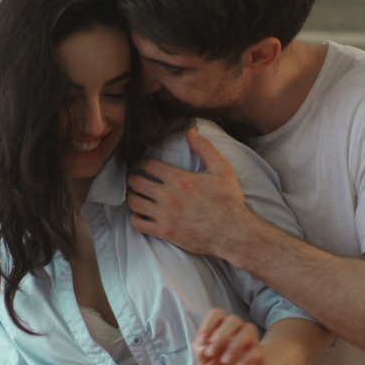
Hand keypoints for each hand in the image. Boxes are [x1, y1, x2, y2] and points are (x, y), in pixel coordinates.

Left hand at [126, 127, 254, 255]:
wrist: (233, 234)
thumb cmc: (229, 201)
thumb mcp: (222, 169)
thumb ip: (204, 148)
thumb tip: (189, 130)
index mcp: (180, 179)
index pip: (147, 165)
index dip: (140, 161)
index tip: (140, 163)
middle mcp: (168, 196)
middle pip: (136, 182)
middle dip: (132, 176)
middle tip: (134, 176)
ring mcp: (165, 216)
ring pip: (134, 202)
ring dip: (131, 196)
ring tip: (135, 193)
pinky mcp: (164, 232)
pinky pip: (138, 224)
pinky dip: (135, 217)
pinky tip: (141, 214)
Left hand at [191, 308, 264, 364]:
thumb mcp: (204, 363)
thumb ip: (199, 352)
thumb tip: (202, 345)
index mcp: (221, 330)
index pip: (217, 314)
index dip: (208, 324)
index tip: (202, 341)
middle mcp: (236, 333)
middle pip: (233, 320)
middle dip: (220, 335)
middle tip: (211, 353)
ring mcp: (250, 343)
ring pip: (248, 330)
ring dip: (235, 344)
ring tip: (225, 360)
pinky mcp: (259, 356)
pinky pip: (258, 349)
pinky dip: (247, 357)